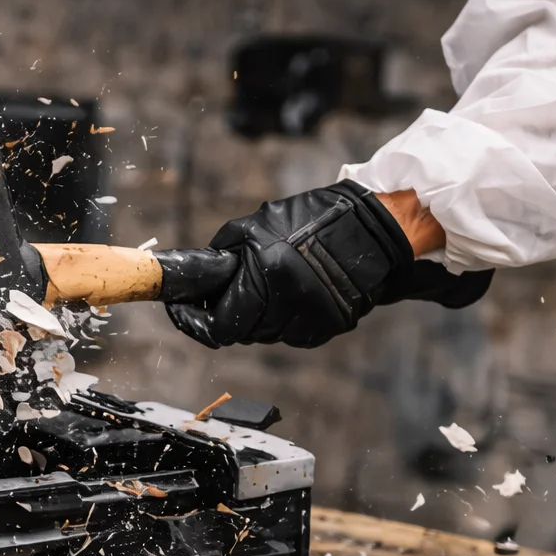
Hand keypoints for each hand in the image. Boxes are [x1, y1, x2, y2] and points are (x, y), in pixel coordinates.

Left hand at [164, 182, 490, 348]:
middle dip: (231, 315)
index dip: (196, 323)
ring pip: (269, 336)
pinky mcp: (333, 324)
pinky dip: (289, 321)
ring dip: (262, 318)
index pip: (220, 325)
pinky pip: (296, 335)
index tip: (185, 314)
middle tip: (232, 293)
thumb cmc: (309, 219)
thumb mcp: (253, 226)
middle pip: (243, 333)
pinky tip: (296, 294)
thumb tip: (197, 286)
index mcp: (267, 273)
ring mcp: (314, 316)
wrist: (370, 225)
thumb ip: (222, 257)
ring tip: (271, 287)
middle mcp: (290, 300)